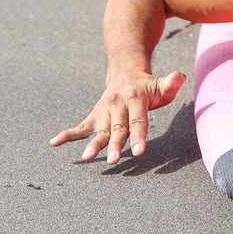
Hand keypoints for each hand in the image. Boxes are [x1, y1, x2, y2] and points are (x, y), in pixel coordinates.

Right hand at [49, 70, 186, 163]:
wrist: (125, 73)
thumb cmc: (148, 87)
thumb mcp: (161, 84)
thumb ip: (171, 83)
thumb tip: (179, 76)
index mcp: (135, 99)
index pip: (138, 121)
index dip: (139, 136)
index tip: (139, 152)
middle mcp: (117, 105)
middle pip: (117, 129)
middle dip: (115, 145)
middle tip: (113, 160)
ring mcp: (104, 111)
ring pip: (99, 131)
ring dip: (93, 144)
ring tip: (87, 157)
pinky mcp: (94, 116)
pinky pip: (79, 127)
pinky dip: (67, 135)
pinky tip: (54, 143)